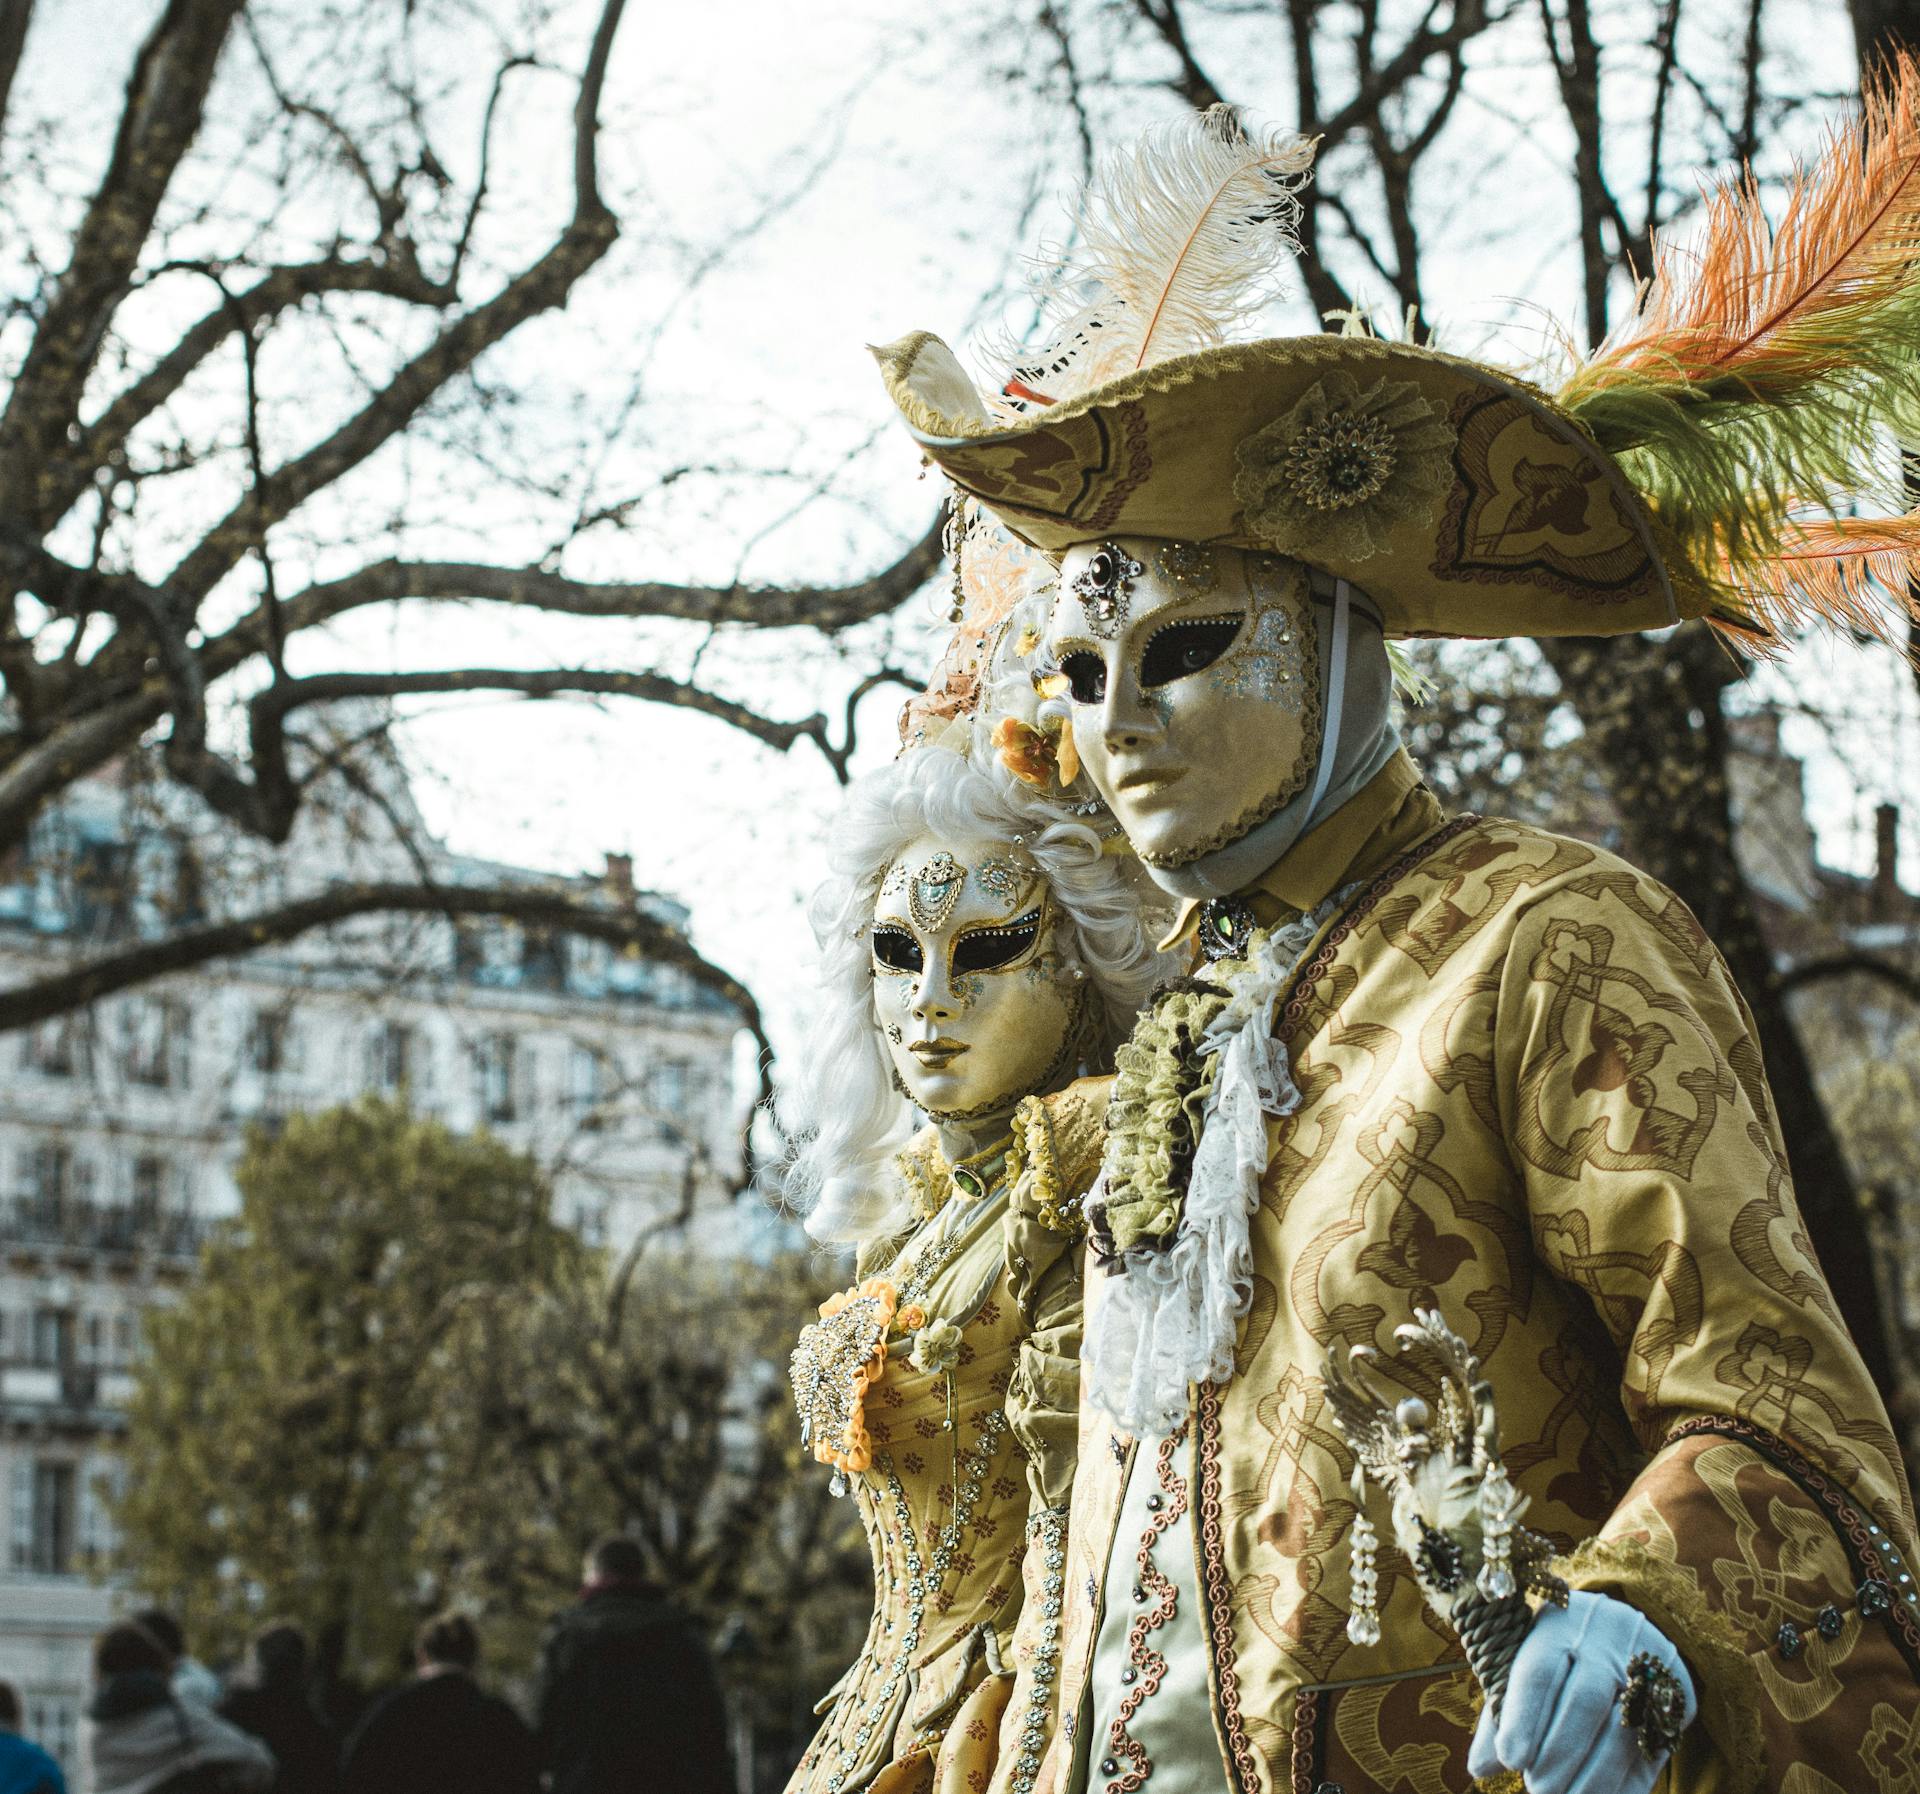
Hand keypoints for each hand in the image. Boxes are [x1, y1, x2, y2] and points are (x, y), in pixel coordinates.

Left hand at [1467, 1591, 1695, 1793]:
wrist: (1626, 1625)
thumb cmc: (1559, 1652)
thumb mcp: (1525, 1663)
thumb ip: (1503, 1712)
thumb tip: (1480, 1768)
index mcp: (1558, 1624)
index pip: (1540, 1669)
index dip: (1524, 1716)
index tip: (1509, 1760)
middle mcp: (1604, 1642)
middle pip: (1585, 1699)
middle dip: (1560, 1751)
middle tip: (1538, 1791)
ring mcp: (1644, 1670)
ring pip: (1623, 1730)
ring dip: (1595, 1777)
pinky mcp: (1674, 1703)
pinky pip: (1653, 1750)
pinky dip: (1629, 1786)